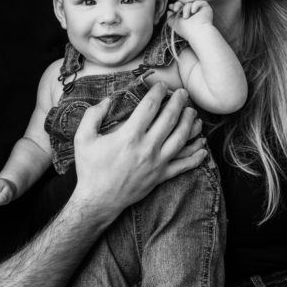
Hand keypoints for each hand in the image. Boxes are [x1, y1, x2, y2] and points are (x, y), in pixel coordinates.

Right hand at [69, 84, 204, 218]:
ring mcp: (157, 163)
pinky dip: (196, 156)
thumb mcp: (83, 138)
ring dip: (191, 124)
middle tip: (183, 94)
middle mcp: (147, 148)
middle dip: (179, 103)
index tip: (161, 85)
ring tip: (194, 114)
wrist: (98, 200)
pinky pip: (184, 165)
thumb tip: (107, 100)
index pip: (150, 107)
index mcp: (129, 136)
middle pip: (170, 119)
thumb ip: (93, 115)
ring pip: (181, 139)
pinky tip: (203, 147)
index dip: (158, 92)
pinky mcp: (161, 176)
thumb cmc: (90, 169)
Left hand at [166, 0, 213, 39]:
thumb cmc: (186, 30)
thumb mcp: (175, 25)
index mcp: (186, 17)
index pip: (180, 8)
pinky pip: (199, 2)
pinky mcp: (206, 8)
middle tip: (175, 9)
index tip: (171, 7)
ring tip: (186, 17)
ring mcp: (199, 11)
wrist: (198, 32)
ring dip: (186, 9)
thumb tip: (168, 12)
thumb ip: (170, 18)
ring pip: (190, 3)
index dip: (175, 6)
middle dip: (178, 4)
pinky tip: (193, 11)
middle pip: (184, 3)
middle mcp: (192, 14)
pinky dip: (195, 5)